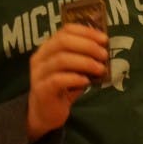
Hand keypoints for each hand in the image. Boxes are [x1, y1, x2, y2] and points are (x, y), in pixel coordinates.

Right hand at [27, 24, 107, 139]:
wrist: (45, 113)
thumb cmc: (63, 87)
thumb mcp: (74, 68)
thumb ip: (84, 57)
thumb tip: (104, 48)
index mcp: (48, 48)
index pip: (65, 31)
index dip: (86, 32)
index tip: (104, 39)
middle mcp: (40, 58)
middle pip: (63, 42)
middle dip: (88, 46)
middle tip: (104, 54)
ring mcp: (38, 74)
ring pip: (61, 60)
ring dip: (85, 62)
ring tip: (100, 69)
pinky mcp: (41, 90)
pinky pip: (57, 80)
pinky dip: (75, 78)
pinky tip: (86, 81)